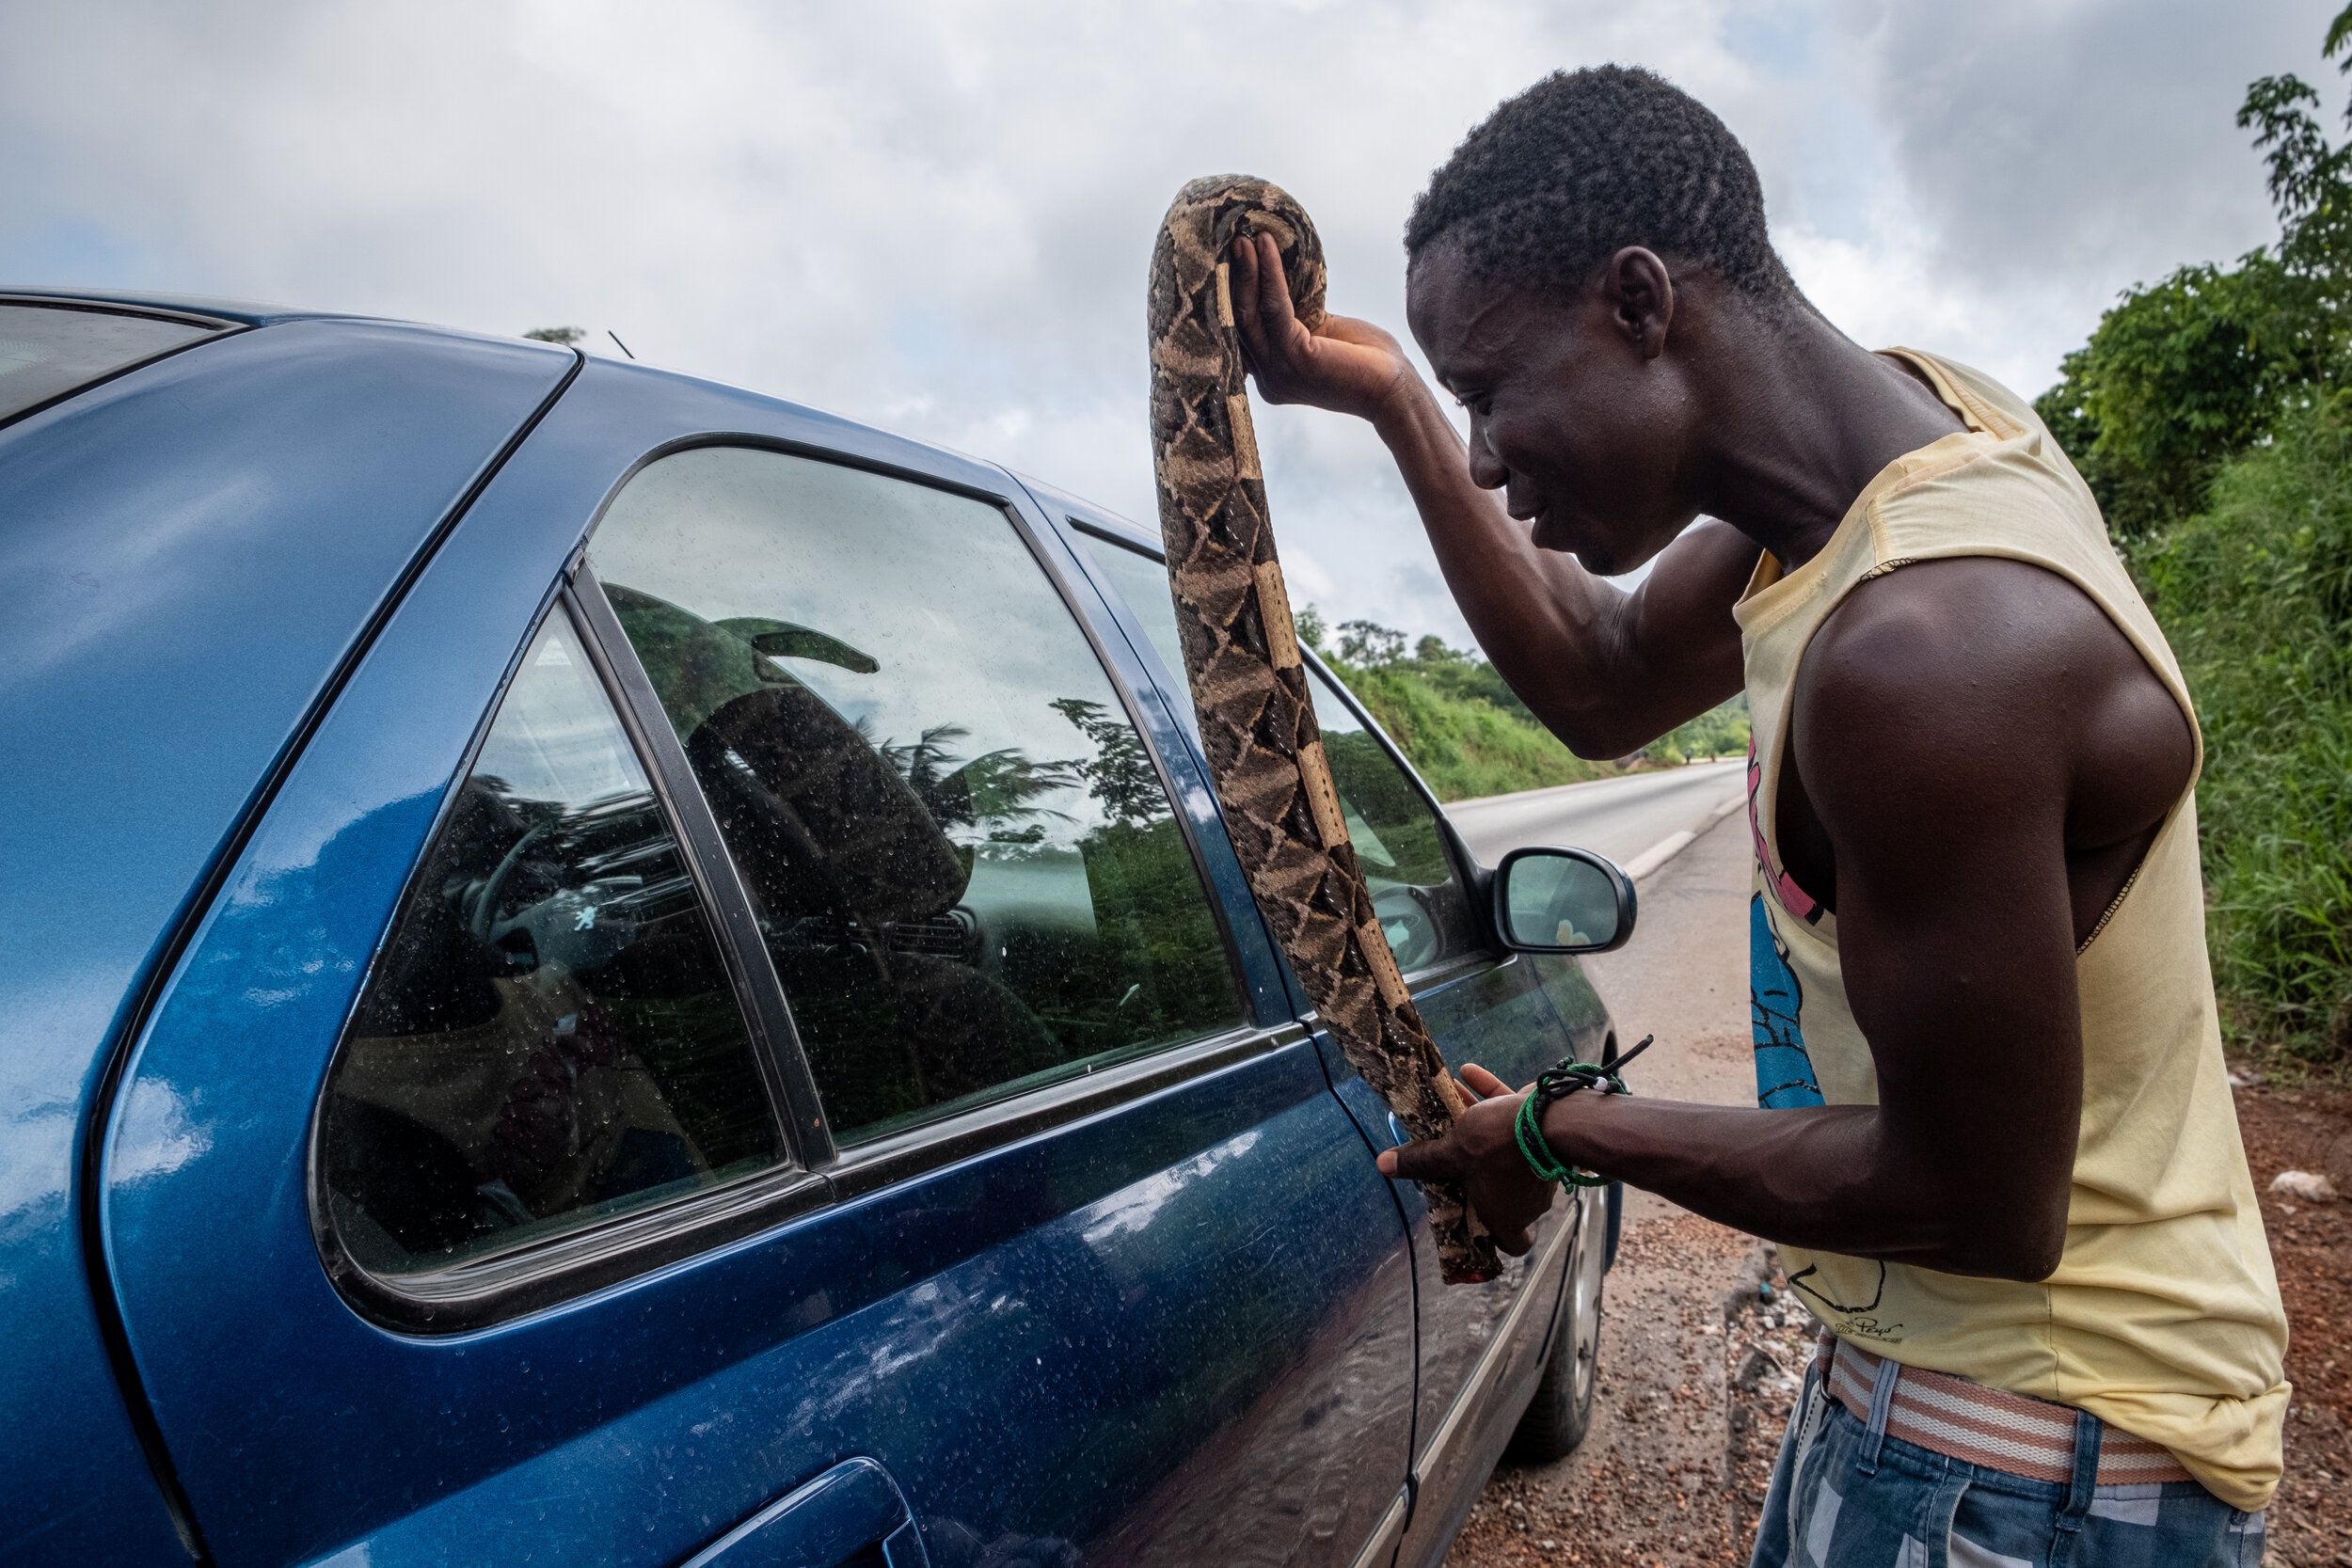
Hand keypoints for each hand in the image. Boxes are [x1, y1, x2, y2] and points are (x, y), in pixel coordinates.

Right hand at [1230, 232, 1416, 421]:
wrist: (1392, 390)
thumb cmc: (1364, 360)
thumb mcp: (1321, 332)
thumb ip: (1295, 317)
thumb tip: (1279, 280)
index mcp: (1271, 373)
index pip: (1243, 331)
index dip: (1236, 293)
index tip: (1237, 260)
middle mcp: (1266, 378)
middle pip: (1239, 321)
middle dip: (1235, 278)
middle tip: (1235, 240)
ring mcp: (1276, 372)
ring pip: (1249, 314)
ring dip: (1248, 271)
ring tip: (1246, 238)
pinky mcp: (1293, 358)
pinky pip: (1275, 308)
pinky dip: (1270, 274)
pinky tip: (1267, 248)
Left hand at [1375, 1063, 1561, 1254]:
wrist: (1553, 1116)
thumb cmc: (1500, 1148)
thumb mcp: (1452, 1154)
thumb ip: (1422, 1162)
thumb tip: (1382, 1166)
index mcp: (1507, 1216)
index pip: (1513, 1243)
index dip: (1497, 1238)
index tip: (1473, 1220)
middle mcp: (1527, 1197)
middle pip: (1497, 1189)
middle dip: (1471, 1167)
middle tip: (1448, 1149)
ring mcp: (1538, 1166)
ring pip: (1502, 1149)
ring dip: (1476, 1125)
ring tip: (1449, 1098)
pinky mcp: (1545, 1133)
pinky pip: (1515, 1119)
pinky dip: (1492, 1097)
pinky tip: (1468, 1071)